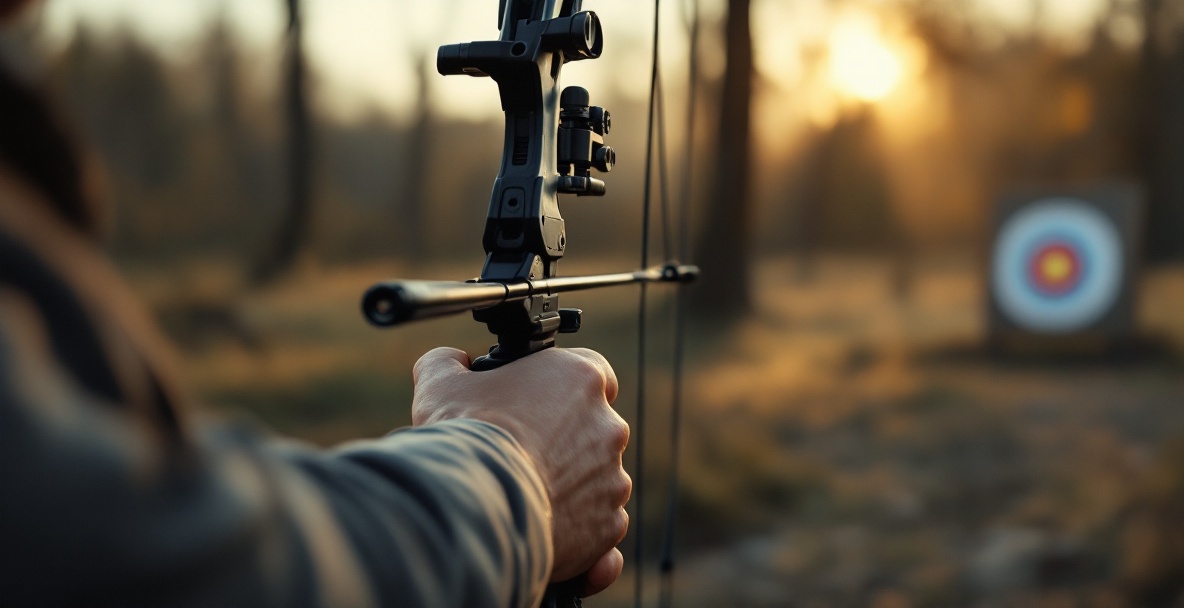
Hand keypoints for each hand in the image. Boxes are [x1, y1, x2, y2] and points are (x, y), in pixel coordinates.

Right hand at [412, 347, 630, 595]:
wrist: (474, 505)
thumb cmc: (465, 438)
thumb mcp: (441, 385)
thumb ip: (448, 363)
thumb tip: (451, 362)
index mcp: (580, 378)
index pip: (593, 373)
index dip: (567, 389)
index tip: (545, 404)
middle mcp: (608, 426)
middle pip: (594, 429)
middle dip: (566, 442)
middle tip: (527, 454)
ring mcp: (613, 478)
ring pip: (597, 479)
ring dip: (571, 485)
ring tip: (527, 495)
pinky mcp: (608, 524)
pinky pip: (599, 523)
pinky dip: (578, 528)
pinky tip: (542, 527)